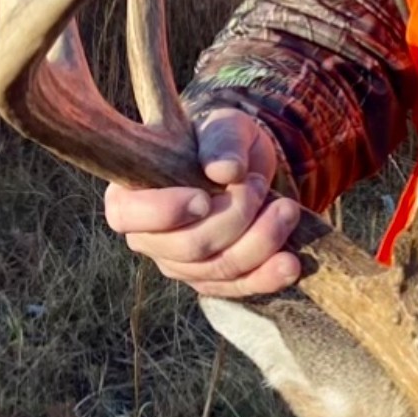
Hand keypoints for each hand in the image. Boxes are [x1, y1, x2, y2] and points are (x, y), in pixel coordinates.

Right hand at [103, 108, 303, 297]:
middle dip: (234, 218)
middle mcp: (149, 237)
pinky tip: (290, 263)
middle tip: (257, 185)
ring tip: (286, 209)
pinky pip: (238, 289)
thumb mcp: (225, 127)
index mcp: (132, 194)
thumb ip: (221, 142)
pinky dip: (267, 277)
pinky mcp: (212, 281)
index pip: (127, 215)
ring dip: (260, 240)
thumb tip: (224, 171)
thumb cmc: (223, 144)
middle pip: (187, 248)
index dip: (165, 212)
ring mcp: (180, 265)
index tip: (204, 197)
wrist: (250, 170)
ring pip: (218, 269)